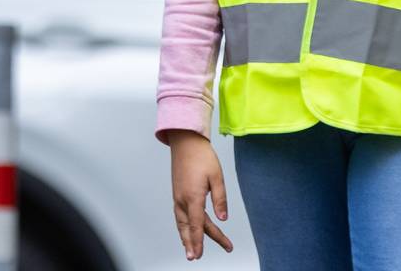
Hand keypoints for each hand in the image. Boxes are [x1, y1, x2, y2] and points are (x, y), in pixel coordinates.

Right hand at [165, 130, 232, 258]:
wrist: (185, 142)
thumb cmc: (202, 157)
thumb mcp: (217, 177)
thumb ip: (220, 199)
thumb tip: (223, 219)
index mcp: (193, 196)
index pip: (198, 225)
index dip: (199, 241)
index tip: (199, 255)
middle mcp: (182, 199)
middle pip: (190, 227)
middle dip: (194, 243)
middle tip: (198, 258)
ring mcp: (178, 197)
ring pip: (182, 223)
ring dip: (186, 237)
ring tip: (191, 251)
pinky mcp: (177, 194)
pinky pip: (180, 216)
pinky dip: (183, 227)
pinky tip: (186, 232)